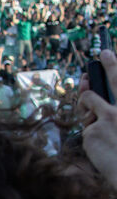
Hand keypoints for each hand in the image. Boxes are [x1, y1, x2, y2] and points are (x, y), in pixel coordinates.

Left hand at [80, 49, 116, 188]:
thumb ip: (111, 106)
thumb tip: (89, 89)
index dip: (114, 65)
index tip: (106, 52)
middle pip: (109, 83)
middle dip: (108, 66)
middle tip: (102, 56)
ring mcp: (107, 119)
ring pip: (87, 102)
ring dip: (89, 109)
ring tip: (104, 127)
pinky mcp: (92, 131)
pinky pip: (85, 126)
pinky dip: (91, 133)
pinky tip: (101, 145)